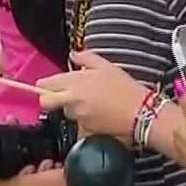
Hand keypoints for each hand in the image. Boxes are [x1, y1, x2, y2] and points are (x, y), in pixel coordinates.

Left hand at [38, 51, 152, 137]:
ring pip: (65, 112)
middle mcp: (72, 100)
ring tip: (92, 103)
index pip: (45, 85)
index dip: (45, 86)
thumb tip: (73, 55)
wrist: (140, 113)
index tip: (48, 86)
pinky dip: (85, 119)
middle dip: (50, 100)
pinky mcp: (85, 130)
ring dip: (73, 108)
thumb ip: (85, 58)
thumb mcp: (107, 66)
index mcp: (75, 81)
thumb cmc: (125, 88)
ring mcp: (78, 116)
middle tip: (63, 96)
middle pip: (47, 103)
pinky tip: (99, 113)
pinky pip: (79, 123)